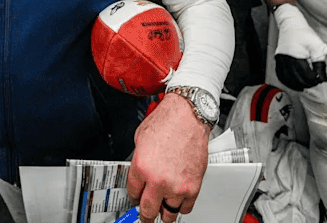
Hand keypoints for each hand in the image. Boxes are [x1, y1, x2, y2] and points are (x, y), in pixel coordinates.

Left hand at [127, 93, 209, 222]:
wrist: (188, 115)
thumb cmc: (166, 122)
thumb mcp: (140, 140)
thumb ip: (139, 162)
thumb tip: (139, 176)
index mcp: (141, 168)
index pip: (133, 194)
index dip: (133, 198)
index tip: (136, 199)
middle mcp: (158, 180)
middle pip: (148, 211)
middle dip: (145, 215)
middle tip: (145, 216)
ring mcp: (177, 186)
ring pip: (168, 214)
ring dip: (164, 211)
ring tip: (163, 208)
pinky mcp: (193, 186)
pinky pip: (186, 208)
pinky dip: (182, 206)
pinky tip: (178, 200)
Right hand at [273, 4, 326, 90]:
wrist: (290, 23)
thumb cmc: (302, 32)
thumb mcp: (316, 44)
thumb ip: (320, 61)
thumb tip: (322, 76)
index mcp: (295, 56)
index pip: (306, 75)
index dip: (316, 79)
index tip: (322, 79)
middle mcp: (286, 60)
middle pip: (297, 79)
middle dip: (308, 83)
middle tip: (316, 81)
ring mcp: (280, 60)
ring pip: (288, 80)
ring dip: (298, 84)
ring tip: (307, 84)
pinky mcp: (278, 60)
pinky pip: (281, 75)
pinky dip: (288, 82)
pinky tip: (294, 83)